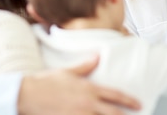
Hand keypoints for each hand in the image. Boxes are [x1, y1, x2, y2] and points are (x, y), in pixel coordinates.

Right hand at [18, 56, 140, 114]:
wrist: (28, 95)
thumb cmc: (46, 82)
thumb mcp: (67, 72)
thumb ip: (85, 66)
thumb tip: (97, 57)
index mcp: (89, 89)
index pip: (115, 95)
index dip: (129, 101)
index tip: (138, 105)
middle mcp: (88, 104)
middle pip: (113, 114)